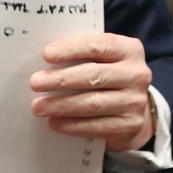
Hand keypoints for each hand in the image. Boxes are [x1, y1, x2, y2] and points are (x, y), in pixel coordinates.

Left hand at [29, 33, 152, 151]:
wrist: (133, 104)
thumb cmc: (106, 72)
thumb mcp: (101, 57)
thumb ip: (80, 53)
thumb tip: (45, 59)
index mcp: (128, 49)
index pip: (98, 46)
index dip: (71, 50)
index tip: (46, 54)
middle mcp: (137, 74)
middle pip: (93, 76)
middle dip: (61, 80)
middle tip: (35, 82)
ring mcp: (135, 101)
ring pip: (93, 103)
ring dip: (61, 105)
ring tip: (38, 106)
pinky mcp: (130, 125)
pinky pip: (97, 126)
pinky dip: (72, 125)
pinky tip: (54, 122)